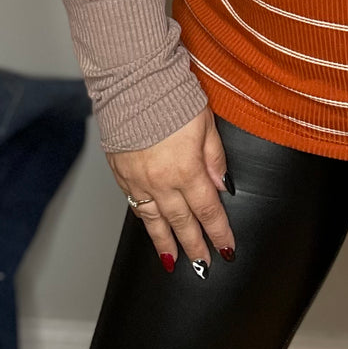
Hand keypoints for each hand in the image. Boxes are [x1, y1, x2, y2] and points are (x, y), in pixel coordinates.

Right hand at [106, 108, 234, 275]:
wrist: (132, 83)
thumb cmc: (171, 96)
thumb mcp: (205, 123)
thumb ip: (214, 158)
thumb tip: (222, 187)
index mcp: (186, 169)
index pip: (207, 210)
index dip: (218, 232)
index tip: (226, 249)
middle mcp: (161, 181)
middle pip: (181, 222)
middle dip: (194, 246)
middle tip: (202, 266)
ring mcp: (138, 180)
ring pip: (154, 221)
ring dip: (165, 242)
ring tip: (173, 261)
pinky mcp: (121, 173)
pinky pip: (135, 204)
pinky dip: (145, 219)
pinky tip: (150, 227)